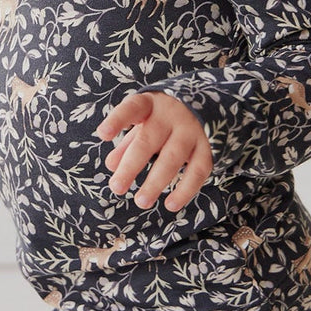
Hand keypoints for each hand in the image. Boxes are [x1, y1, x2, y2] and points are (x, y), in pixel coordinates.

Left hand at [95, 91, 212, 210]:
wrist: (208, 105)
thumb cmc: (163, 118)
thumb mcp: (144, 123)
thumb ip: (127, 143)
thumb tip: (111, 166)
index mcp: (150, 104)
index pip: (131, 108)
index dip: (117, 121)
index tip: (103, 134)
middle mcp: (171, 115)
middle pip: (148, 141)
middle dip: (131, 166)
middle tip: (117, 188)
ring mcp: (191, 130)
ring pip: (172, 158)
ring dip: (156, 182)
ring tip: (141, 202)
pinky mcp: (208, 146)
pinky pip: (197, 171)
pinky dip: (185, 190)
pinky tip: (170, 205)